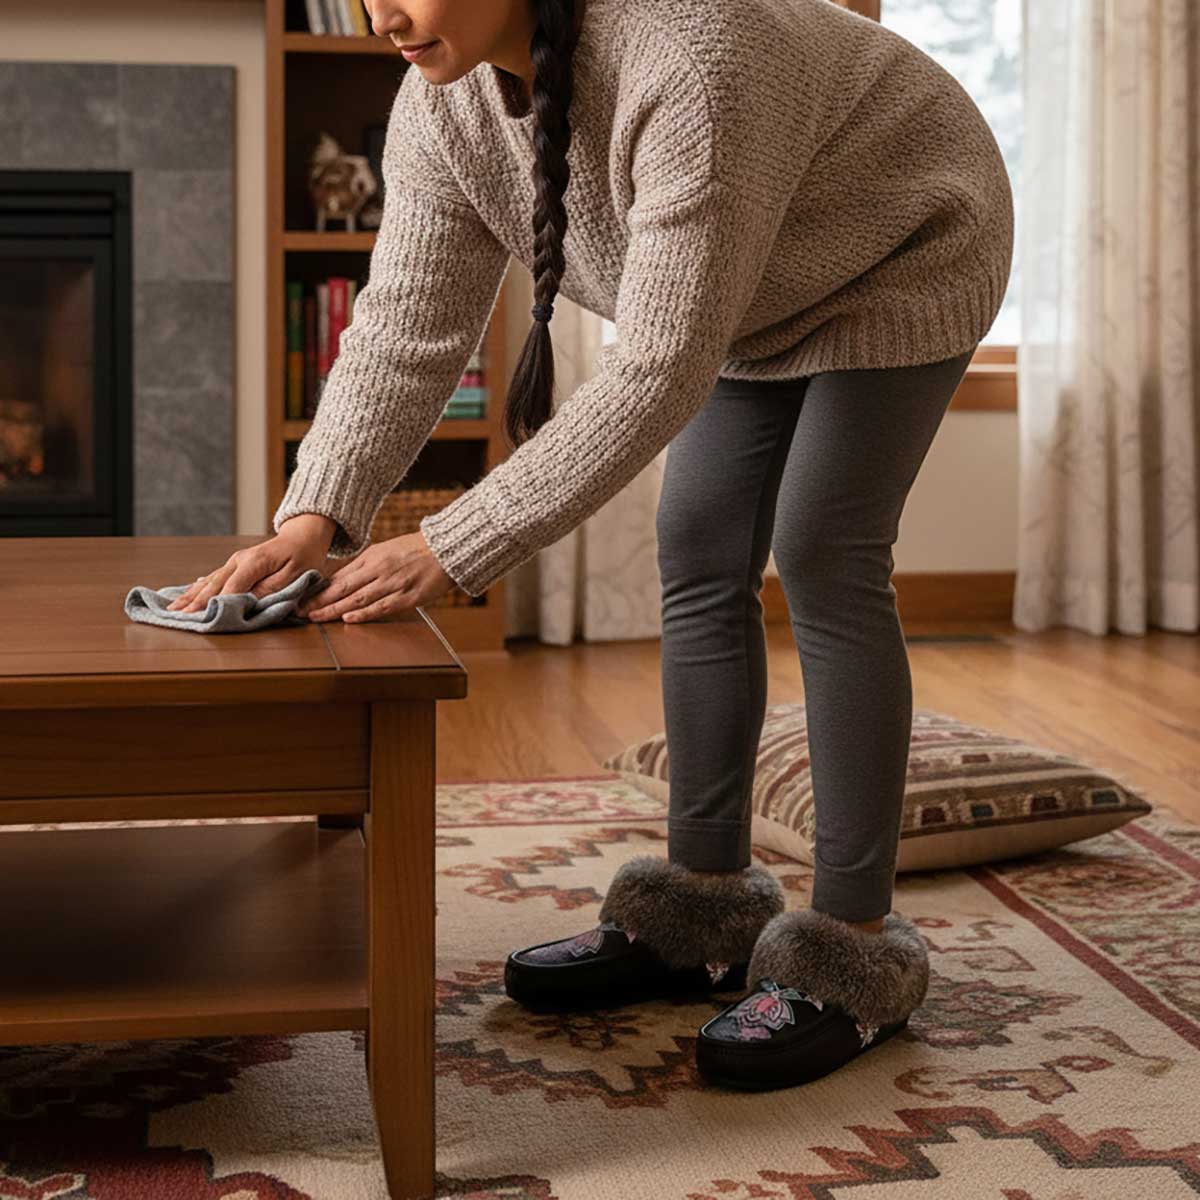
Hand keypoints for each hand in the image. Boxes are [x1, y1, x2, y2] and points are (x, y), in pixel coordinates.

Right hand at [165, 526, 332, 613]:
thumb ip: (272, 588)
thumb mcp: (295, 574)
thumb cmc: (303, 557)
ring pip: (208, 582)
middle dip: (195, 602)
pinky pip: (212, 579)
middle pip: (214, 585)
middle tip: (177, 617)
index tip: (203, 618)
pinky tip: (185, 596)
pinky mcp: (234, 566)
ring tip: (172, 609)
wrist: (302, 537)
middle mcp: (238, 561)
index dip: (218, 604)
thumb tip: (248, 602)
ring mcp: (234, 562)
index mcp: (254, 562)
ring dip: (190, 596)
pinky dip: (197, 589)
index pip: (232, 587)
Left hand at [296, 530, 455, 621]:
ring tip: (316, 618)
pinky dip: (364, 613)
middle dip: (319, 601)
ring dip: (334, 610)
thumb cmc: (415, 550)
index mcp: (371, 557)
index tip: (302, 599)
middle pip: (343, 588)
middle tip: (300, 611)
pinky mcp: (408, 597)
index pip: (339, 576)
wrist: (445, 549)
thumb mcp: (385, 551)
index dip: (319, 590)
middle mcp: (378, 570)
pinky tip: (348, 618)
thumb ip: (364, 566)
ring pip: (358, 599)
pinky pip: (382, 606)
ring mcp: (393, 583)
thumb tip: (340, 581)